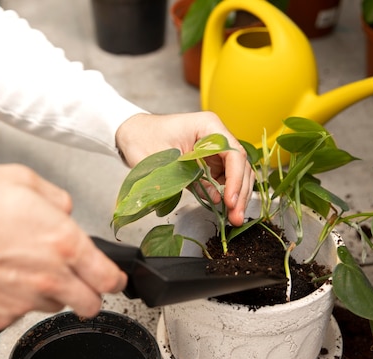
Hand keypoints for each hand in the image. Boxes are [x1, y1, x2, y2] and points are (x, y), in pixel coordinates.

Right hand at [0, 164, 126, 329]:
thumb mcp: (19, 179)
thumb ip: (55, 198)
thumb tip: (65, 210)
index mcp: (62, 242)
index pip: (108, 276)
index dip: (115, 279)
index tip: (114, 279)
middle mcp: (49, 277)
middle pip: (90, 304)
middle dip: (89, 294)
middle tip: (78, 282)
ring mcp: (23, 301)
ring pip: (53, 307)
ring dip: (48, 293)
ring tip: (20, 269)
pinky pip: (16, 313)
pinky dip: (13, 301)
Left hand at [115, 112, 254, 225]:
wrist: (132, 133)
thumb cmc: (142, 138)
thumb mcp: (163, 161)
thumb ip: (189, 178)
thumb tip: (215, 198)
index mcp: (208, 126)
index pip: (233, 153)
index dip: (235, 179)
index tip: (229, 201)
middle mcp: (216, 136)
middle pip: (240, 165)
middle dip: (240, 192)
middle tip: (236, 216)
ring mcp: (215, 150)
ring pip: (237, 174)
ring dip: (237, 196)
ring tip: (234, 218)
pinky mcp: (210, 162)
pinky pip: (225, 179)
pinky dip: (227, 195)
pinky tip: (225, 210)